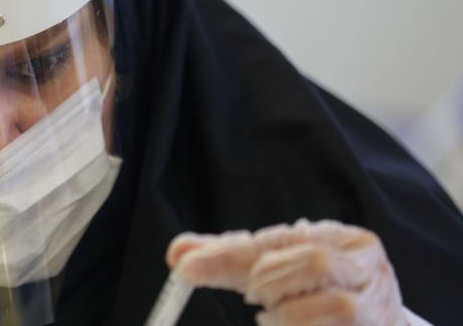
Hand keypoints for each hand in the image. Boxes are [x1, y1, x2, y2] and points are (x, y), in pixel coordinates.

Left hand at [167, 219, 407, 325]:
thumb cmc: (319, 291)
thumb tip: (178, 254)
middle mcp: (370, 272)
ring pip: (334, 307)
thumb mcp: (276, 267)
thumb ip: (229, 258)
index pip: (282, 239)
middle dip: (272, 282)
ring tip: (275, 319)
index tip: (190, 270)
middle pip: (315, 262)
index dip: (233, 255)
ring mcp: (379, 312)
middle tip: (255, 298)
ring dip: (289, 317)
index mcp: (347, 241)